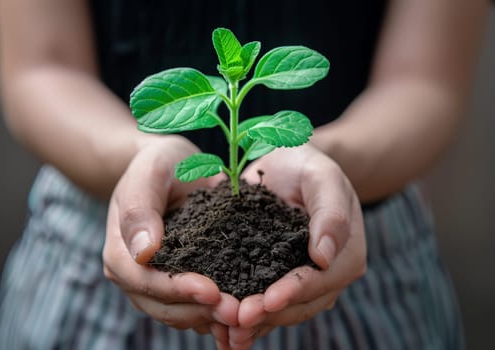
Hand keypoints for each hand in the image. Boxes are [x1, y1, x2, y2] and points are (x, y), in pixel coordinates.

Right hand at [103, 135, 237, 347]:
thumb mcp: (149, 174)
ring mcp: (158, 284)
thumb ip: (140, 209)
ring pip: (182, 314)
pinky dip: (218, 314)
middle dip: (201, 311)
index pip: (145, 281)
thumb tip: (144, 252)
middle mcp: (136, 275)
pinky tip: (244, 311)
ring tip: (245, 315)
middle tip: (238, 311)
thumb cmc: (159, 165)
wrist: (173, 168)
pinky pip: (197, 307)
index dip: (177, 289)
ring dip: (212, 319)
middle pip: (164, 306)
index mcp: (121, 253)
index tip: (212, 291)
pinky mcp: (181, 283)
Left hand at [228, 144, 365, 348]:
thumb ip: (330, 212)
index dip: (294, 293)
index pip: (320, 281)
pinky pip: (265, 302)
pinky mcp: (277, 276)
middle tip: (236, 323)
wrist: (288, 164)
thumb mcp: (322, 177)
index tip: (266, 302)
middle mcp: (326, 274)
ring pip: (281, 310)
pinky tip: (223, 328)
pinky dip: (248, 316)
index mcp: (345, 254)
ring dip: (256, 323)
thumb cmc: (307, 166)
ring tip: (228, 333)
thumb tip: (324, 257)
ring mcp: (301, 279)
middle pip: (299, 304)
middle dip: (268, 315)